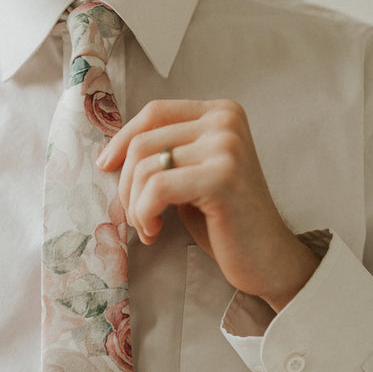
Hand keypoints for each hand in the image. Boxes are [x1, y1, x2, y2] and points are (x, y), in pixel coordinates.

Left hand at [98, 99, 318, 311]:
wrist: (266, 259)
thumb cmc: (224, 222)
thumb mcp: (192, 175)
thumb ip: (166, 153)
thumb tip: (111, 152)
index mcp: (221, 112)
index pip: (154, 112)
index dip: (122, 139)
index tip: (105, 166)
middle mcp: (226, 121)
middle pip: (144, 141)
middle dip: (126, 185)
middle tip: (137, 217)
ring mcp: (227, 146)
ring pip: (145, 168)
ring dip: (135, 206)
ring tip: (148, 228)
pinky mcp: (222, 177)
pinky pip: (156, 188)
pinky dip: (145, 214)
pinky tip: (155, 232)